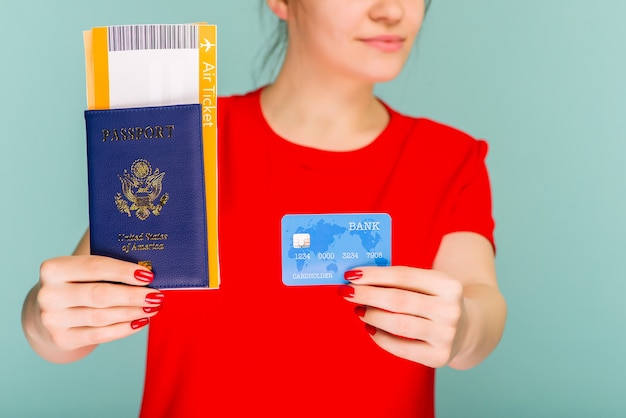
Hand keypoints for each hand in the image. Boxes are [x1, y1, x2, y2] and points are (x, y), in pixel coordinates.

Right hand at [23, 255, 163, 362]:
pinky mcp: (62, 339)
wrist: (50, 311)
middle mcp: (49, 294)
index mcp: (53, 269)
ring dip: (133, 312)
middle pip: (100, 295)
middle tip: (157, 295)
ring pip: (102, 317)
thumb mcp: (83, 269)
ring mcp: (53, 320)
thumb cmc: (77, 283)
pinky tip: (141, 322)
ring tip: (153, 308)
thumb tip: (147, 266)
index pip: (95, 267)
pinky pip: (100, 335)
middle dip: (133, 296)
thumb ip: (108, 264)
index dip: (123, 271)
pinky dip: (124, 329)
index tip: (148, 275)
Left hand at [339, 266, 465, 367]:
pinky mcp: (439, 356)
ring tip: (359, 310)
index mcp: (448, 285)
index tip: (351, 275)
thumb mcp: (429, 284)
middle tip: (346, 292)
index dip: (374, 275)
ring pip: (398, 324)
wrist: (469, 327)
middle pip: (398, 300)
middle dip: (367, 295)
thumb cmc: (436, 300)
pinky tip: (370, 328)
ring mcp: (447, 335)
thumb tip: (359, 279)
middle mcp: (450, 310)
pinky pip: (401, 348)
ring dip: (372, 315)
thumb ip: (400, 281)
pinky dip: (381, 338)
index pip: (403, 276)